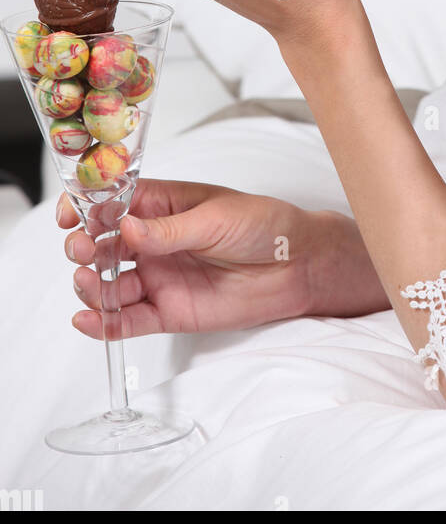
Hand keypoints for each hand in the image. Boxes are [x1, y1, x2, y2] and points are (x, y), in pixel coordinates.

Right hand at [56, 179, 388, 338]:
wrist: (298, 266)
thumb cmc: (264, 225)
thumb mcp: (216, 218)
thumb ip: (169, 229)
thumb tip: (124, 225)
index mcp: (163, 204)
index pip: (112, 201)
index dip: (86, 206)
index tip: (69, 214)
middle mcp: (153, 240)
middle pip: (102, 243)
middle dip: (84, 246)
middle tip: (83, 250)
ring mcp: (158, 276)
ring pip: (109, 282)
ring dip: (90, 283)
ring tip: (89, 283)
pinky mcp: (168, 310)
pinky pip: (127, 320)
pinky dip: (104, 322)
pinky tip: (87, 319)